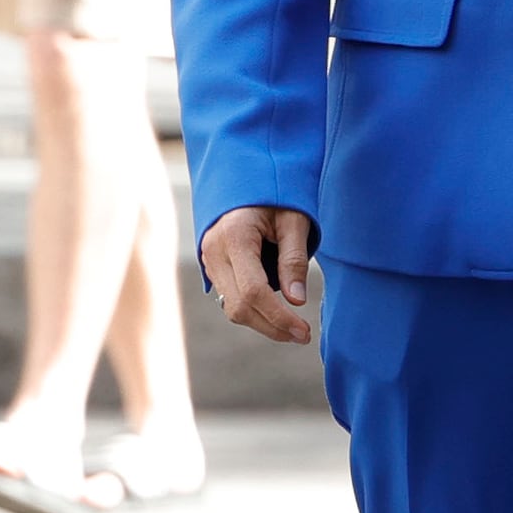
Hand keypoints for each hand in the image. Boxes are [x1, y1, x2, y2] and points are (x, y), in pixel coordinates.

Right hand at [200, 204, 318, 343]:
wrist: (246, 176)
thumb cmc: (275, 193)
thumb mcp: (294, 219)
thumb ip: (294, 258)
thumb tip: (297, 300)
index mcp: (234, 237)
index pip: (254, 291)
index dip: (279, 317)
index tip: (304, 331)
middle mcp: (214, 251)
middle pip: (239, 307)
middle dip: (272, 327)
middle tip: (303, 336)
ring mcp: (208, 261)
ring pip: (231, 308)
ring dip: (263, 323)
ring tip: (293, 328)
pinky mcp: (212, 267)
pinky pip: (230, 299)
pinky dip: (253, 311)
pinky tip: (276, 312)